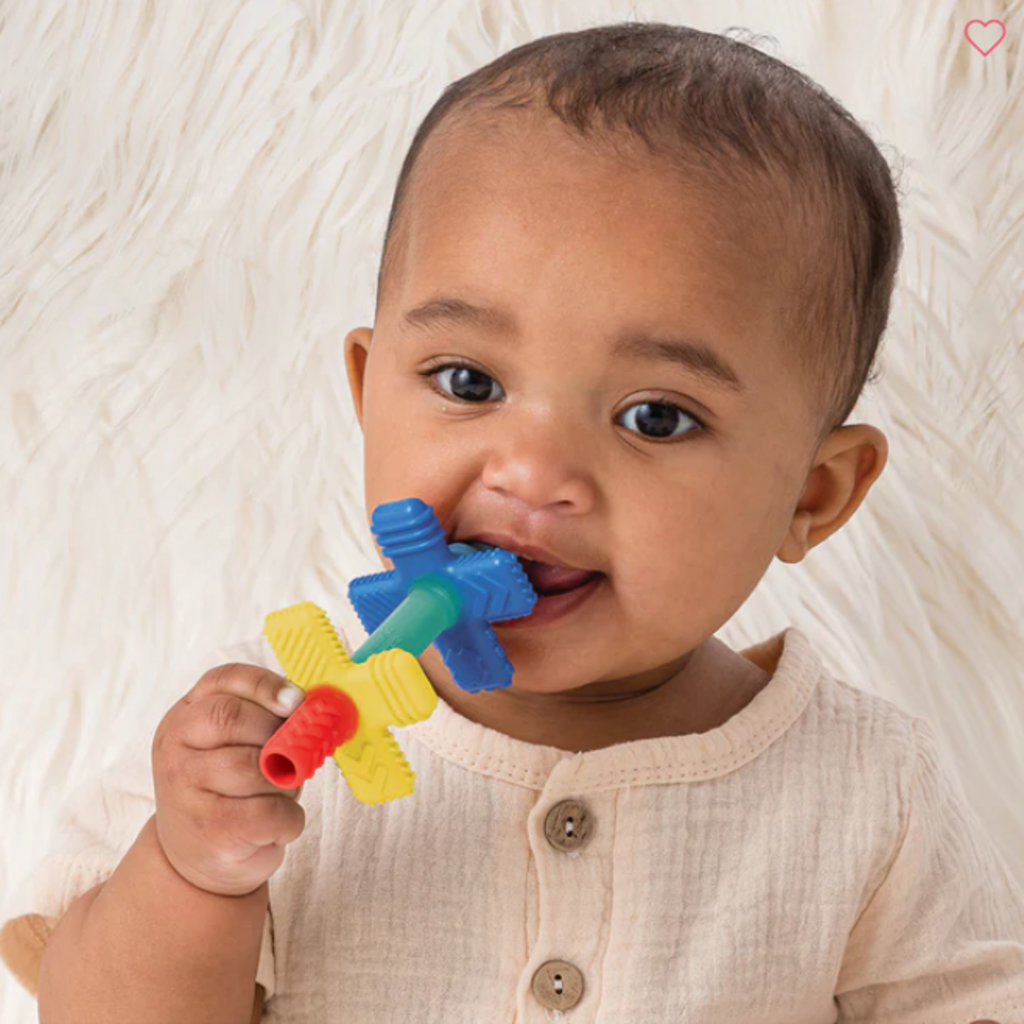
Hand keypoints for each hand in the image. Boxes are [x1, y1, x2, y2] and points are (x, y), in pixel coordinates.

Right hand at [152, 662, 306, 896]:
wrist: (199, 857)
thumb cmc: (232, 790)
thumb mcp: (238, 744)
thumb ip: (265, 720)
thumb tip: (311, 710)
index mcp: (186, 716)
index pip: (224, 680)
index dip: (266, 685)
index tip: (296, 700)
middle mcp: (175, 747)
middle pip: (233, 717)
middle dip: (276, 734)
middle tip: (292, 756)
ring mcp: (184, 789)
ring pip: (254, 767)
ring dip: (285, 782)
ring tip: (281, 795)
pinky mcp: (209, 829)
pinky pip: (269, 812)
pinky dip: (289, 818)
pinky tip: (278, 824)